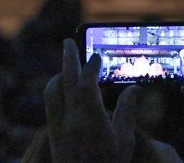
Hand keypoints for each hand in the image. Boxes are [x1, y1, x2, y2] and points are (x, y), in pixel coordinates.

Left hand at [44, 38, 140, 162]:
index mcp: (89, 119)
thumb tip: (133, 88)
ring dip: (59, 75)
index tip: (98, 55)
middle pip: (65, 80)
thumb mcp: (124, 141)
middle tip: (68, 42)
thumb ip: (127, 112)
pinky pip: (50, 104)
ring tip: (68, 67)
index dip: (92, 65)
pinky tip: (64, 91)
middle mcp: (69, 119)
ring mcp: (58, 126)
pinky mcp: (52, 134)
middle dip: (67, 58)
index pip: (87, 82)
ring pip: (51, 91)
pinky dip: (55, 91)